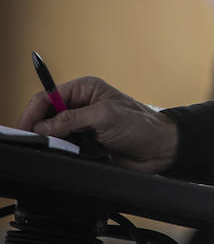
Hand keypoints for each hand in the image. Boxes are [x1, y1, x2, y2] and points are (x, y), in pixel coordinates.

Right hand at [18, 77, 177, 172]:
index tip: (23, 129)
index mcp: (85, 89)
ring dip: (51, 141)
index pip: (47, 97)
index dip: (32, 113)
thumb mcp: (104, 117)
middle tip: (34, 142)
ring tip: (56, 147)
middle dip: (38, 128)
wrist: (160, 148)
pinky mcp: (85, 142)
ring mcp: (82, 124)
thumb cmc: (141, 125)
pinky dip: (61, 151)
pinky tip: (66, 154)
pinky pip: (63, 146)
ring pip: (52, 133)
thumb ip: (71, 120)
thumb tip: (43, 127)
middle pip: (45, 115)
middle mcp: (81, 104)